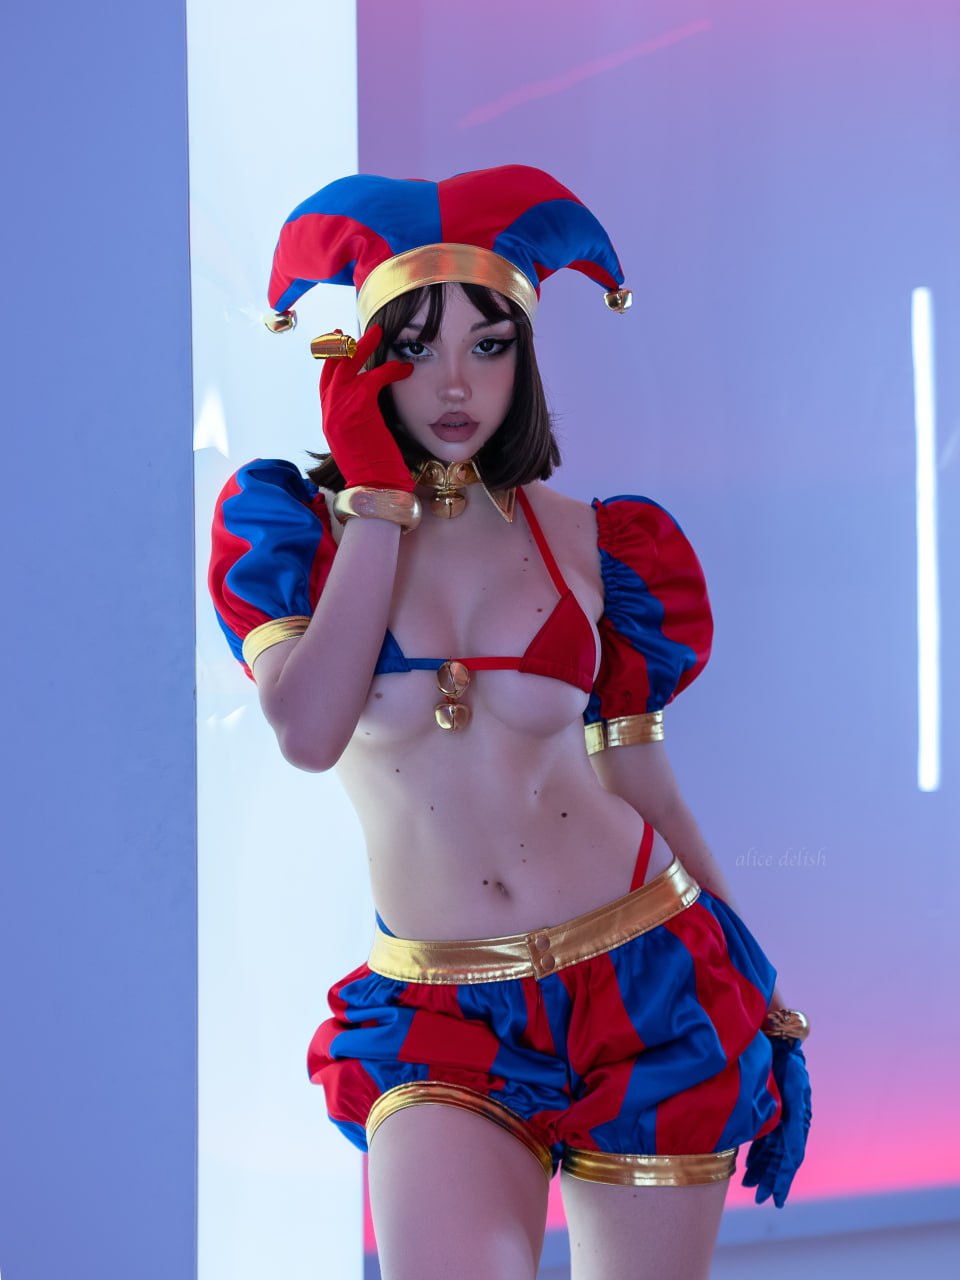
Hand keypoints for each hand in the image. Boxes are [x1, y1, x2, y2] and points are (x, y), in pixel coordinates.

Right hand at [319, 324, 413, 489]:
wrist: (374, 488)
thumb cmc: (374, 471)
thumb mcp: (359, 442)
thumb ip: (358, 421)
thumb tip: (370, 406)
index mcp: (329, 420)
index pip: (325, 383)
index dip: (331, 362)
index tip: (337, 345)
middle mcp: (330, 413)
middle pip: (331, 369)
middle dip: (341, 346)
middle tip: (350, 330)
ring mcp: (340, 410)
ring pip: (349, 367)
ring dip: (364, 347)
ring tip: (379, 333)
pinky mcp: (358, 410)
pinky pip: (372, 379)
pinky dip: (389, 370)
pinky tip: (403, 368)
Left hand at [742, 1038, 811, 1207]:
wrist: (777, 1037)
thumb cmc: (786, 1061)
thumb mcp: (793, 1090)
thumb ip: (794, 1122)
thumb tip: (794, 1156)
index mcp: (799, 1119)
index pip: (791, 1156)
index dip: (784, 1178)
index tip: (776, 1198)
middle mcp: (791, 1120)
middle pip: (781, 1157)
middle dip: (771, 1179)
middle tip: (760, 1199)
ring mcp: (781, 1115)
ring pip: (772, 1150)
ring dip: (763, 1169)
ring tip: (751, 1187)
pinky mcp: (771, 1108)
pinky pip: (766, 1137)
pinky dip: (758, 1153)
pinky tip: (748, 1166)